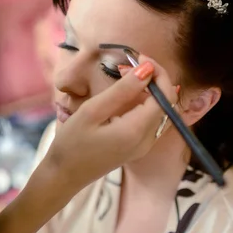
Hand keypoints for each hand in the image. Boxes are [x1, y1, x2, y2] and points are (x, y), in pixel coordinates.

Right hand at [44, 55, 177, 189]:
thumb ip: (122, 91)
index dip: (158, 73)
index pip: (165, 95)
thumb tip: (147, 70)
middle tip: (134, 63)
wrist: (64, 175)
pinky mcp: (138, 147)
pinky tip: (130, 94)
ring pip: (163, 112)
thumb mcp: (92, 111)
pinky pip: (154, 121)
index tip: (139, 57)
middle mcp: (147, 140)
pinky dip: (148, 103)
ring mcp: (144, 146)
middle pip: (168, 103)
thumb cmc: (72, 143)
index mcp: (137, 131)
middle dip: (157, 79)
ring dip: (153, 90)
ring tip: (130, 74)